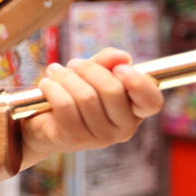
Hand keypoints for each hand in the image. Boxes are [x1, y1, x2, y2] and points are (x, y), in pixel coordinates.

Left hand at [22, 48, 163, 160]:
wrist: (43, 123)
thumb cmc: (75, 94)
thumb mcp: (93, 73)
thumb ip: (108, 62)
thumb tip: (122, 56)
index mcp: (135, 111)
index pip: (152, 101)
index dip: (138, 83)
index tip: (119, 68)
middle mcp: (124, 128)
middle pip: (112, 91)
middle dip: (88, 69)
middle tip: (73, 64)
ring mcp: (101, 137)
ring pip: (86, 97)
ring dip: (66, 77)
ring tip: (55, 72)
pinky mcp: (76, 139)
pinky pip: (65, 106)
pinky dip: (53, 89)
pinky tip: (46, 84)